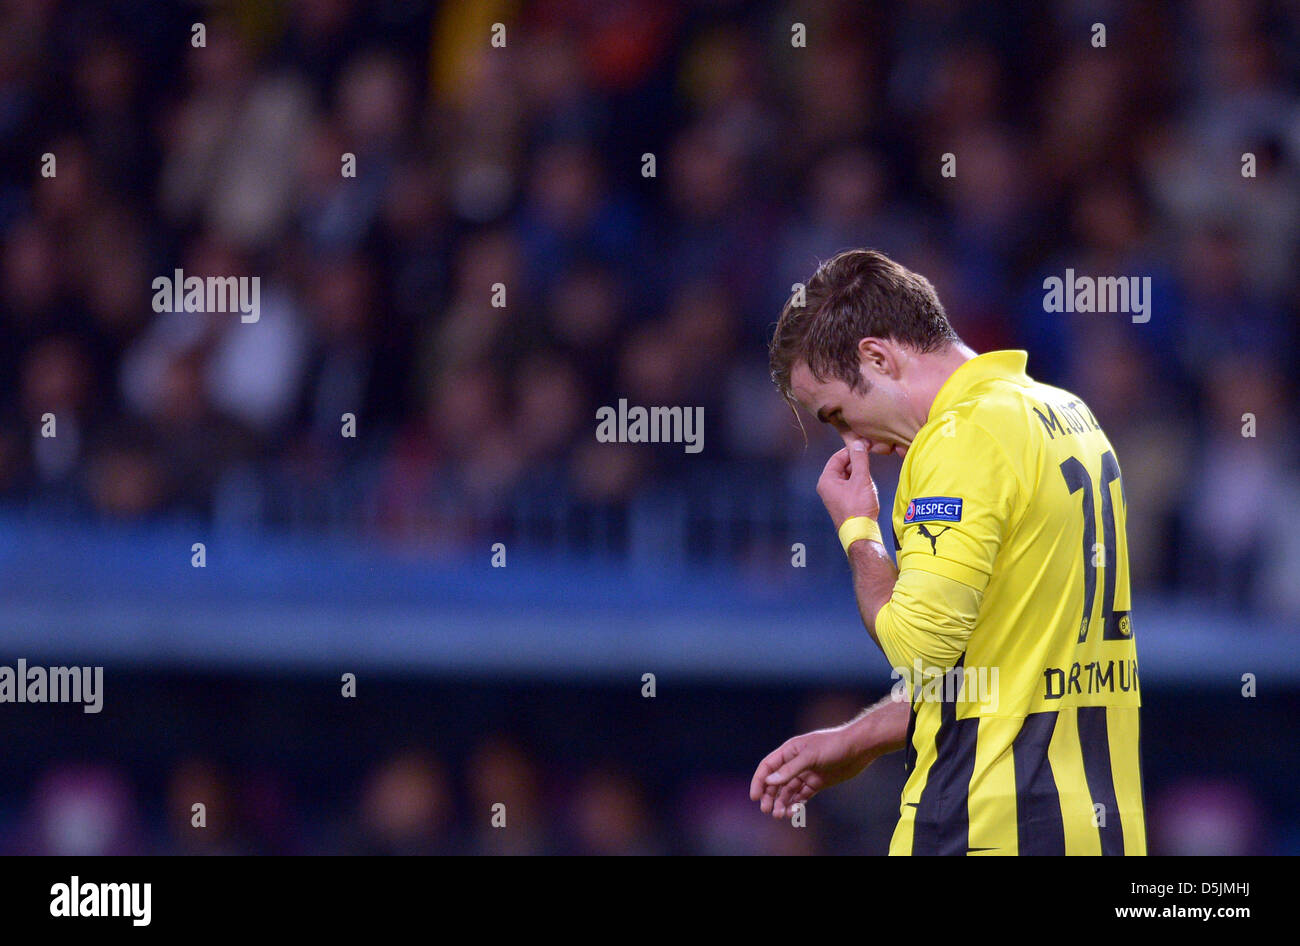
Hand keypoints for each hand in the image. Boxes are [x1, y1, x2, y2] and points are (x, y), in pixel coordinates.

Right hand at [749, 724, 881, 818]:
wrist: (859, 748)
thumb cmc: (834, 745)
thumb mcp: (810, 756)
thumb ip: (789, 770)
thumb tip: (769, 781)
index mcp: (790, 750)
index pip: (768, 766)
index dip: (759, 781)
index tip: (755, 797)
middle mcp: (795, 762)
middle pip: (776, 781)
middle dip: (770, 796)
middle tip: (767, 810)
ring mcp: (806, 773)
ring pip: (788, 791)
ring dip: (782, 802)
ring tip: (780, 815)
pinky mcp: (817, 782)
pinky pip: (802, 795)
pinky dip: (796, 804)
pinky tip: (794, 812)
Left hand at [816, 439, 879, 529]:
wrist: (861, 532)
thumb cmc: (858, 507)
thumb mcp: (861, 479)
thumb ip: (860, 459)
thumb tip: (859, 444)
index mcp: (826, 480)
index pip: (837, 457)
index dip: (852, 449)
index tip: (865, 444)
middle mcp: (827, 487)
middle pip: (842, 466)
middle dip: (856, 462)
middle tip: (870, 457)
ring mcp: (834, 495)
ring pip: (848, 476)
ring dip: (859, 473)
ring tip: (869, 478)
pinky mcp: (842, 502)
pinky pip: (850, 486)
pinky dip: (859, 483)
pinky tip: (868, 488)